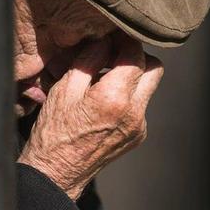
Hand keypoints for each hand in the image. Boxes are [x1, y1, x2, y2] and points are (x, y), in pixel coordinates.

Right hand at [18, 33, 163, 199]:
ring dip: (132, 78)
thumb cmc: (54, 132)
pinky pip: (140, 106)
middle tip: (113, 56)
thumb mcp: (64, 88)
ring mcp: (139, 126)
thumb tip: (105, 41)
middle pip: (154, 68)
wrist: (57, 173)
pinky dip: (127, 97)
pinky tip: (104, 103)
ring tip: (103, 81)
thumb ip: (89, 60)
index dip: (125, 40)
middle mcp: (134, 113)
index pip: (135, 54)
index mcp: (114, 98)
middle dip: (136, 57)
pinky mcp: (138, 136)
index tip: (113, 36)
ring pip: (148, 87)